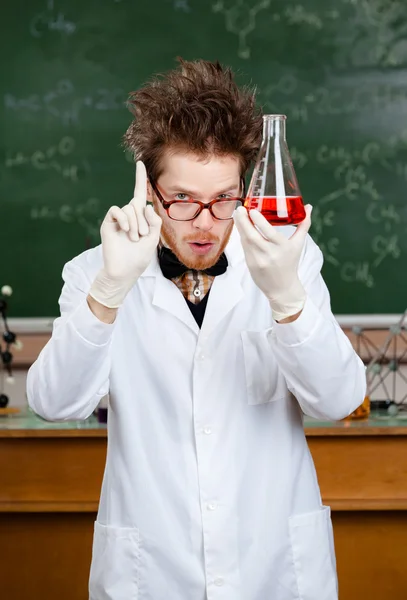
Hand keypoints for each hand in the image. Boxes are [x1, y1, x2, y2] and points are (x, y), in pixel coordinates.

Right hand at [89, 161, 161, 307]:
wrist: (124, 270)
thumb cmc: (139, 257)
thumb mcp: (154, 238)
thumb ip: (155, 221)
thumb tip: (146, 206)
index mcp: (141, 217)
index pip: (140, 194)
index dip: (140, 179)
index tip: (140, 163)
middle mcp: (129, 215)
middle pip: (138, 204)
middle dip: (143, 221)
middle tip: (141, 237)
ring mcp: (118, 219)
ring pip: (129, 208)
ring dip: (135, 224)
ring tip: (134, 238)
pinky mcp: (109, 223)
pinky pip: (117, 210)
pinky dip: (124, 219)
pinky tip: (126, 231)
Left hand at [233, 205, 311, 321]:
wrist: (282, 288)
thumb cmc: (290, 263)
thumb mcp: (298, 244)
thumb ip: (303, 225)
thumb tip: (309, 207)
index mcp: (283, 247)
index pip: (269, 232)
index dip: (259, 221)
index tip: (252, 211)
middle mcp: (269, 254)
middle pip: (252, 235)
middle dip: (243, 221)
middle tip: (239, 209)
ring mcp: (258, 260)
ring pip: (245, 241)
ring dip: (240, 227)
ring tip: (238, 214)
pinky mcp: (250, 264)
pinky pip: (244, 247)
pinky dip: (241, 236)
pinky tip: (240, 227)